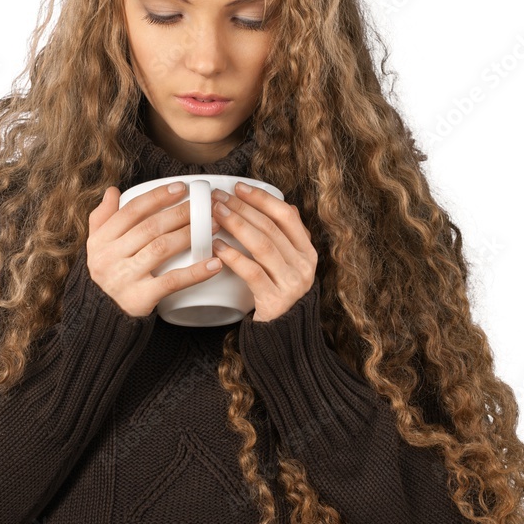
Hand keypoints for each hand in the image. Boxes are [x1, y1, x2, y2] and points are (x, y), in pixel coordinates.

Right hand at [86, 183, 223, 317]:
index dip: (158, 197)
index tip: (182, 188)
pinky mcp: (141, 298)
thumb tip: (113, 191)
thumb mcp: (96, 246)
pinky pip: (172, 281)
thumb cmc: (106, 276)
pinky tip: (214, 264)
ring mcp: (125, 278)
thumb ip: (102, 218)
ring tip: (212, 227)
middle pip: (150, 227)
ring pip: (161, 249)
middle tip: (205, 206)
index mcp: (101, 240)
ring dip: (189, 235)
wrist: (102, 316)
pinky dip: (195, 272)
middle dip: (180, 214)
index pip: (131, 211)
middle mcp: (109, 257)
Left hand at [210, 181, 317, 321]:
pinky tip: (217, 247)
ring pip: (262, 246)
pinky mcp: (275, 300)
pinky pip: (252, 272)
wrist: (284, 336)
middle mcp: (304, 265)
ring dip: (236, 226)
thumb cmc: (279, 294)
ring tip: (215, 215)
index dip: (261, 199)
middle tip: (218, 198)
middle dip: (242, 209)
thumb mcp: (290, 264)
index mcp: (308, 252)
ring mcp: (292, 283)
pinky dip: (233, 257)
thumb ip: (289, 237)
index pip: (286, 216)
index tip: (238, 187)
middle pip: (270, 228)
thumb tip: (286, 204)